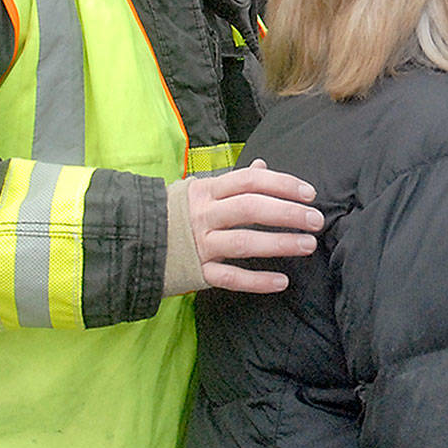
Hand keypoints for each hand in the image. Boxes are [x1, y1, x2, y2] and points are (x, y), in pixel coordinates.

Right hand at [183, 159, 323, 293]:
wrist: (131, 242)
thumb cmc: (175, 213)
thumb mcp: (200, 190)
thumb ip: (233, 182)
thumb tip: (263, 165)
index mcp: (207, 191)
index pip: (249, 180)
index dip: (281, 184)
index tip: (308, 193)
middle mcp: (204, 216)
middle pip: (250, 209)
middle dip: (287, 213)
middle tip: (316, 220)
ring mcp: (200, 245)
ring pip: (244, 243)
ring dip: (279, 243)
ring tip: (308, 245)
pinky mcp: (196, 272)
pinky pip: (230, 278)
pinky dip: (256, 281)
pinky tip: (282, 281)